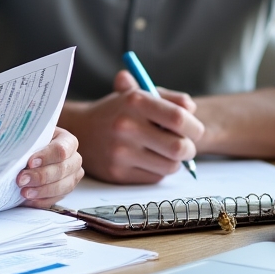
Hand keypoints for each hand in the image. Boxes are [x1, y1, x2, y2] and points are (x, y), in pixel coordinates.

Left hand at [16, 127, 83, 207]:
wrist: (31, 152)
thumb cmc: (31, 141)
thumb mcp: (29, 136)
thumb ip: (25, 143)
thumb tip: (13, 152)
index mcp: (67, 141)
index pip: (61, 149)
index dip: (46, 157)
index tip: (30, 163)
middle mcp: (74, 159)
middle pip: (62, 170)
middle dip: (40, 176)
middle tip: (21, 180)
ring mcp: (72, 177)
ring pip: (62, 187)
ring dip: (41, 191)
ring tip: (24, 192)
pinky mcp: (64, 192)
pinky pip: (56, 199)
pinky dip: (41, 201)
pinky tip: (28, 200)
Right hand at [61, 70, 203, 183]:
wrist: (80, 129)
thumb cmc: (119, 111)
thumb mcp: (139, 95)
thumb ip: (169, 98)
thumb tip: (191, 109)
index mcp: (135, 101)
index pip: (179, 118)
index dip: (194, 127)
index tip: (194, 130)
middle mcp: (126, 125)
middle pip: (180, 147)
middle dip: (189, 148)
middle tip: (185, 146)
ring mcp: (120, 151)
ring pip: (170, 166)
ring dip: (174, 161)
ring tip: (164, 152)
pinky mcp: (117, 172)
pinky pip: (154, 178)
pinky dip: (157, 171)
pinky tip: (147, 160)